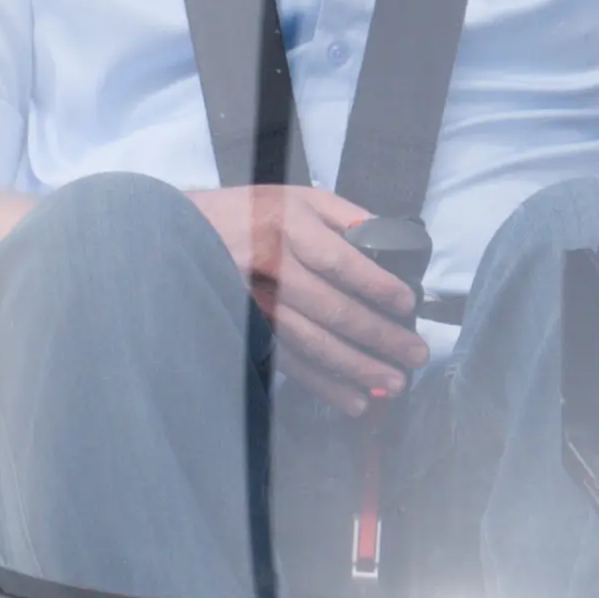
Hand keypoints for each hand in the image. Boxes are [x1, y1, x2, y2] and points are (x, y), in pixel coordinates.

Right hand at [192, 181, 427, 413]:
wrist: (183, 234)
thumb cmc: (253, 215)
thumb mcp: (298, 198)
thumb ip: (347, 217)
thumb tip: (394, 244)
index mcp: (287, 224)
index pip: (338, 260)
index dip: (375, 285)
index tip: (406, 305)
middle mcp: (269, 264)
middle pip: (331, 307)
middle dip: (379, 335)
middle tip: (415, 354)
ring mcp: (254, 302)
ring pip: (311, 341)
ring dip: (356, 367)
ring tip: (394, 383)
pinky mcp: (247, 331)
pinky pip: (289, 362)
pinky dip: (323, 384)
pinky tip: (353, 399)